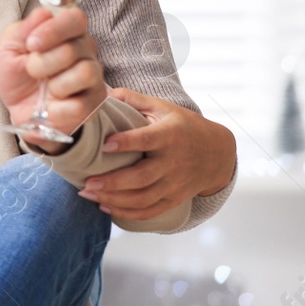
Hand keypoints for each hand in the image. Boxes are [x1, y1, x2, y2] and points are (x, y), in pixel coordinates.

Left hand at [0, 6, 107, 152]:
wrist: (17, 108)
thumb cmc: (16, 74)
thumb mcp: (7, 49)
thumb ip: (23, 30)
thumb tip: (43, 13)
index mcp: (66, 32)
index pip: (75, 18)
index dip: (54, 29)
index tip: (32, 43)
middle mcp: (84, 51)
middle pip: (74, 48)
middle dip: (43, 62)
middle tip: (31, 70)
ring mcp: (92, 78)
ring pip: (85, 72)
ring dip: (55, 83)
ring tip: (45, 88)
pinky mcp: (93, 103)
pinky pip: (82, 104)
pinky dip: (58, 109)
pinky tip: (50, 106)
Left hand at [78, 88, 237, 220]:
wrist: (218, 153)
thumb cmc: (183, 126)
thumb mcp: (162, 107)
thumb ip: (131, 98)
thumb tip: (99, 92)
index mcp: (170, 135)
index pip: (147, 139)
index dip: (126, 143)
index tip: (104, 145)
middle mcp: (173, 162)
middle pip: (142, 177)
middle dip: (113, 183)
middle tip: (86, 183)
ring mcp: (175, 183)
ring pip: (143, 198)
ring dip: (114, 200)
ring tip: (88, 194)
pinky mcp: (175, 198)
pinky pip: (150, 211)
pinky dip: (127, 213)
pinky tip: (105, 207)